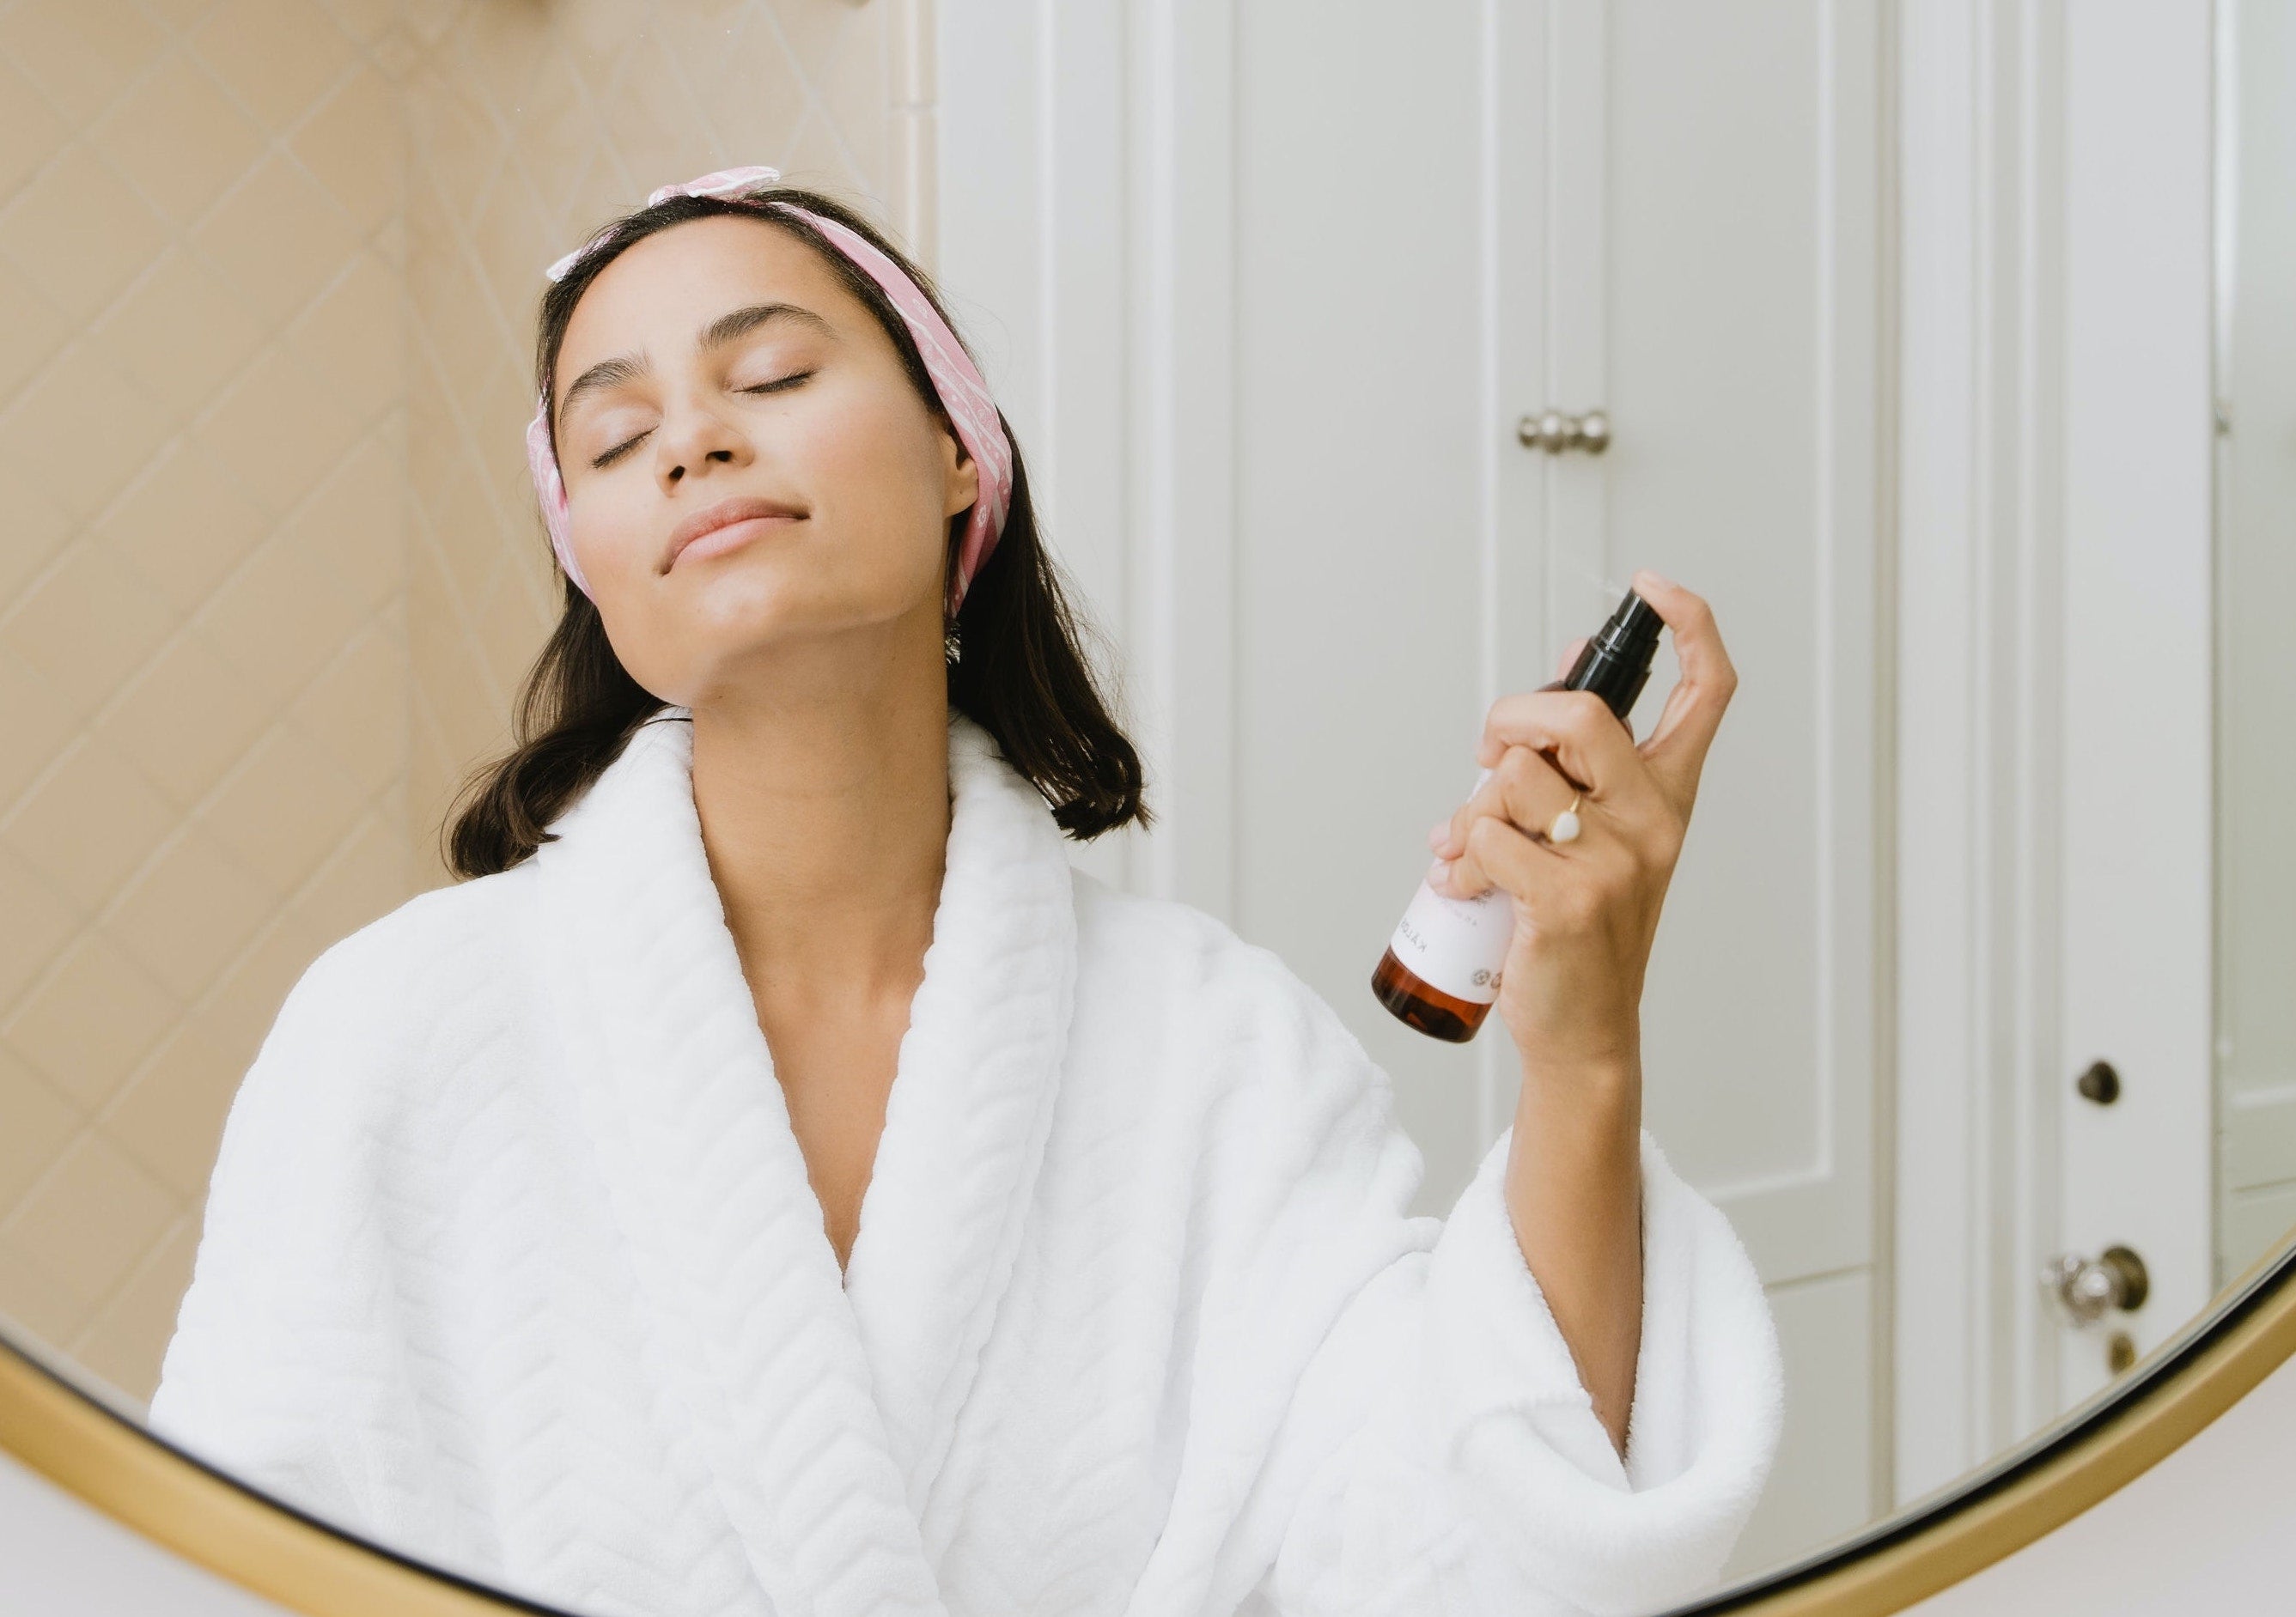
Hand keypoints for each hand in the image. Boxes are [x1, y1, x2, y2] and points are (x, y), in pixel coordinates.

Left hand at [1426, 570, 1736, 1076]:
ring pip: (1515, 776)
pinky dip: (1460, 856)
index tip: (1652, 587)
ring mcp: (1615, 860)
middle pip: (1579, 713)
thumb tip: (1564, 665)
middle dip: (1510, 719)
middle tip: (1489, 759)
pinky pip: (1485, 835)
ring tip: (1473, 848)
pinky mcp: (1567, 898)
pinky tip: (1466, 884)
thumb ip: (1578, 762)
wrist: (1582, 1029)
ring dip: (1473, 808)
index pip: (1708, 692)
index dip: (1688, 625)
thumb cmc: (1579, 926)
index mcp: (1668, 794)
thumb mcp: (1595, 835)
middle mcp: (1653, 819)